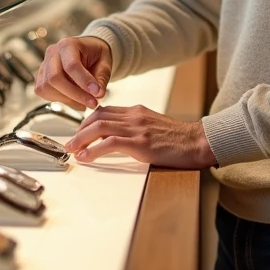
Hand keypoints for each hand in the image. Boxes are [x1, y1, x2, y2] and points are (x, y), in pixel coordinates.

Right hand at [35, 36, 112, 109]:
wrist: (88, 52)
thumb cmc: (95, 56)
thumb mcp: (105, 64)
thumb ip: (101, 79)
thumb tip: (98, 94)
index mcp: (68, 44)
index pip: (71, 65)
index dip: (84, 82)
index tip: (97, 94)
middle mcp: (52, 53)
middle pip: (55, 78)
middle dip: (75, 94)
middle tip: (92, 103)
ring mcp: (44, 65)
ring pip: (47, 87)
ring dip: (68, 99)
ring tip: (84, 102)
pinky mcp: (41, 77)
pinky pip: (44, 92)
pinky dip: (60, 99)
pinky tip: (74, 99)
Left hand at [64, 106, 217, 168]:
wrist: (199, 142)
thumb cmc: (179, 139)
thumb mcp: (154, 127)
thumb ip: (136, 128)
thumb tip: (117, 139)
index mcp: (136, 111)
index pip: (104, 111)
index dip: (86, 122)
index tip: (79, 134)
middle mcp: (134, 116)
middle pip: (97, 117)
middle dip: (79, 130)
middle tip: (70, 143)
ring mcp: (137, 128)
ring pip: (99, 127)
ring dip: (81, 139)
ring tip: (72, 150)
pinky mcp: (141, 143)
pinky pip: (110, 143)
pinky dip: (94, 150)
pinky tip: (86, 158)